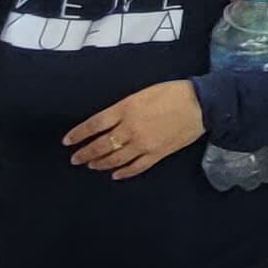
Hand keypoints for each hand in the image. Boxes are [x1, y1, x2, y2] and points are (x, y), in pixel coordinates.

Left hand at [64, 81, 207, 177]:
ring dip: (101, 163)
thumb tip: (108, 122)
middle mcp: (130, 129)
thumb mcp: (141, 93)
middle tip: (75, 159)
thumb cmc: (172, 92)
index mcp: (125, 109)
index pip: (94, 124)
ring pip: (116, 158)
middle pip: (101, 145)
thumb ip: (123, 108)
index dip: (79, 134)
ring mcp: (143, 144)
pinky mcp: (157, 154)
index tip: (67, 141)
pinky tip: (115, 174)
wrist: (200, 104)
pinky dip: (124, 172)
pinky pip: (136, 167)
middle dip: (86, 153)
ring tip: (91, 165)